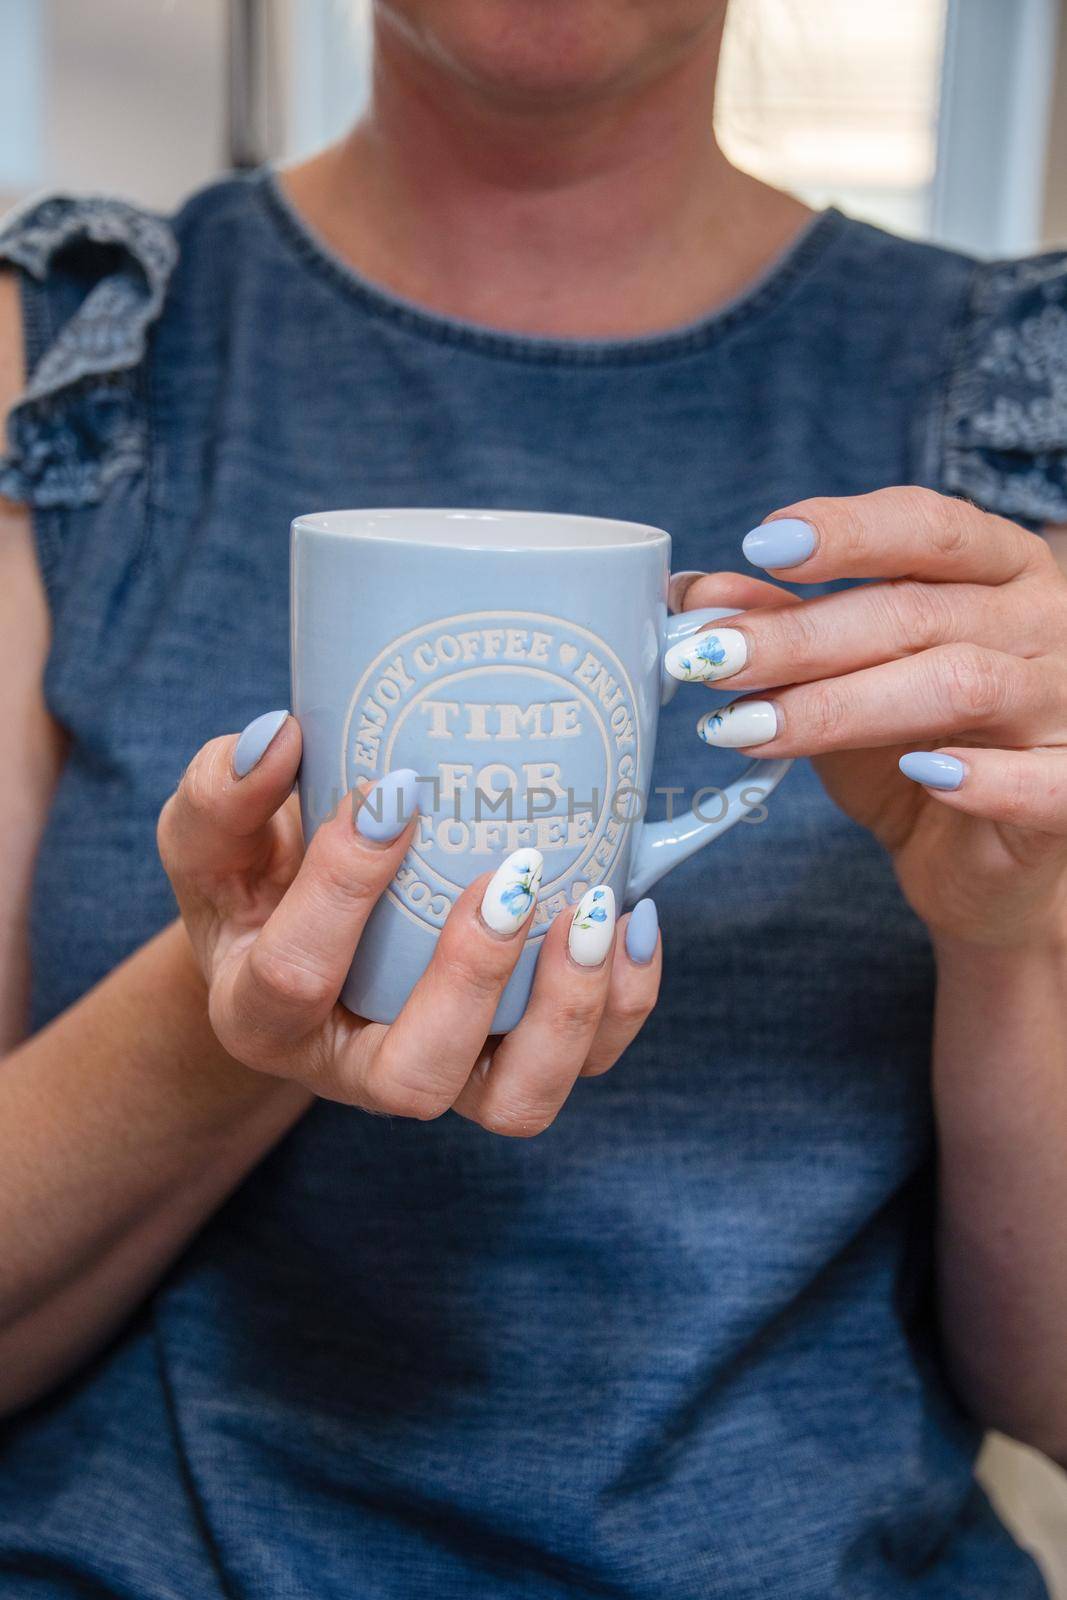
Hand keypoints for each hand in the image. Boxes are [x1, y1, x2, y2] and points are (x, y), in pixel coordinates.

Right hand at [158, 715, 659, 1134]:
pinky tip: (633, 916)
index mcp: (262, 1018)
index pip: (294, 978)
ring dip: (566, 1009)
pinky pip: (584, 1065)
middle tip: (513, 876)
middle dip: (473, 980)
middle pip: (415, 1077)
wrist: (299, 935)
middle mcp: (355, 1068)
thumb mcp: (212, 836)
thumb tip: (280, 735)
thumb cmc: (255, 880)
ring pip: (517, 1099)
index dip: (344, 888)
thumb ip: (223, 792)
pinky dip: (625, 1001)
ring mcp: (445, 1074)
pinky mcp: (513, 1060)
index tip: (393, 792)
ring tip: (595, 908)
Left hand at [669, 488, 1066, 947]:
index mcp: (999, 569)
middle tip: (710, 659)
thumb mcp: (838, 682)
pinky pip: (1041, 780)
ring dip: (843, 704)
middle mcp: (1046, 622)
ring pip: (961, 683)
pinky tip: (916, 773)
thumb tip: (700, 592)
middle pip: (919, 611)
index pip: (929, 526)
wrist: (979, 862)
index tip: (761, 545)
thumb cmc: (914, 749)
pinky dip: (979, 778)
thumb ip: (785, 628)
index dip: (847, 532)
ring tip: (748, 728)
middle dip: (800, 635)